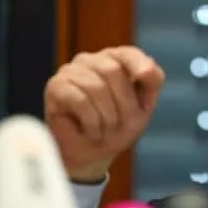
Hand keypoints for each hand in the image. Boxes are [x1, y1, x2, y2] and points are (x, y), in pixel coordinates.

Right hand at [44, 46, 164, 181]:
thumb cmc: (119, 126)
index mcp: (117, 59)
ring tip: (105, 129)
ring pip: (96, 87)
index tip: (144, 76)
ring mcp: (71, 71)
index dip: (138, 63)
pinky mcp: (55, 86)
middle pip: (113, 70)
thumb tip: (147, 68)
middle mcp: (93, 60)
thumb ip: (152, 82)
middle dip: (123, 103)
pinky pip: (80, 100)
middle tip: (120, 124)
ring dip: (107, 117)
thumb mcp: (144, 104)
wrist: (93, 154)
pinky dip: (92, 122)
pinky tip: (92, 131)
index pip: (129, 53)